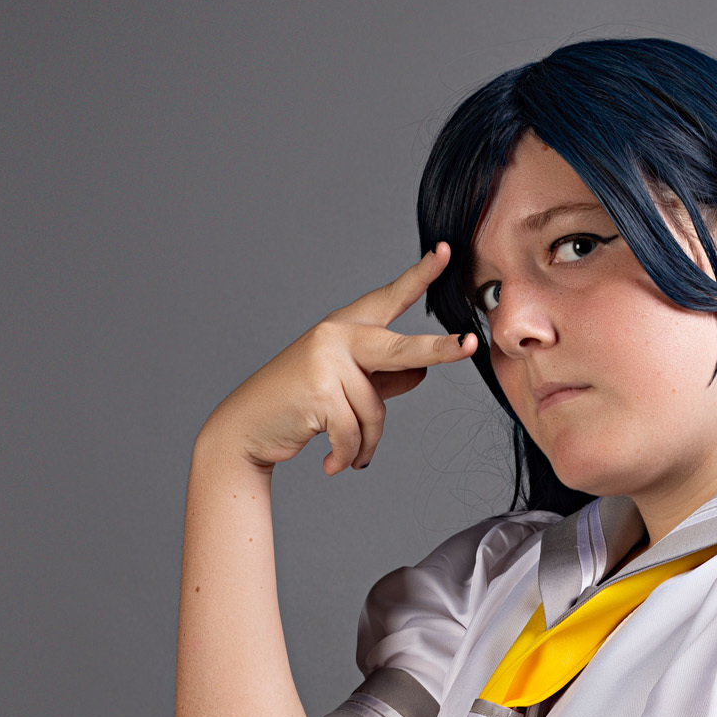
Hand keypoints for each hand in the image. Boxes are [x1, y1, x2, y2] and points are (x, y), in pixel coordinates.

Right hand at [202, 245, 477, 473]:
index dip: (419, 275)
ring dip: (366, 443)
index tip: (445, 251)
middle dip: (439, 350)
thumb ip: (385, 377)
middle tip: (470, 345)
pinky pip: (354, 432)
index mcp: (346, 327)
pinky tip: (333, 464)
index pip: (389, 298)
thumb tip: (423, 371)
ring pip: (375, 411)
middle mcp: (336, 335)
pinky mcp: (319, 390)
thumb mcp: (345, 387)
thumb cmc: (298, 404)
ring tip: (350, 455)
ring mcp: (326, 360)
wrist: (246, 428)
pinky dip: (347, 455)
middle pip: (400, 349)